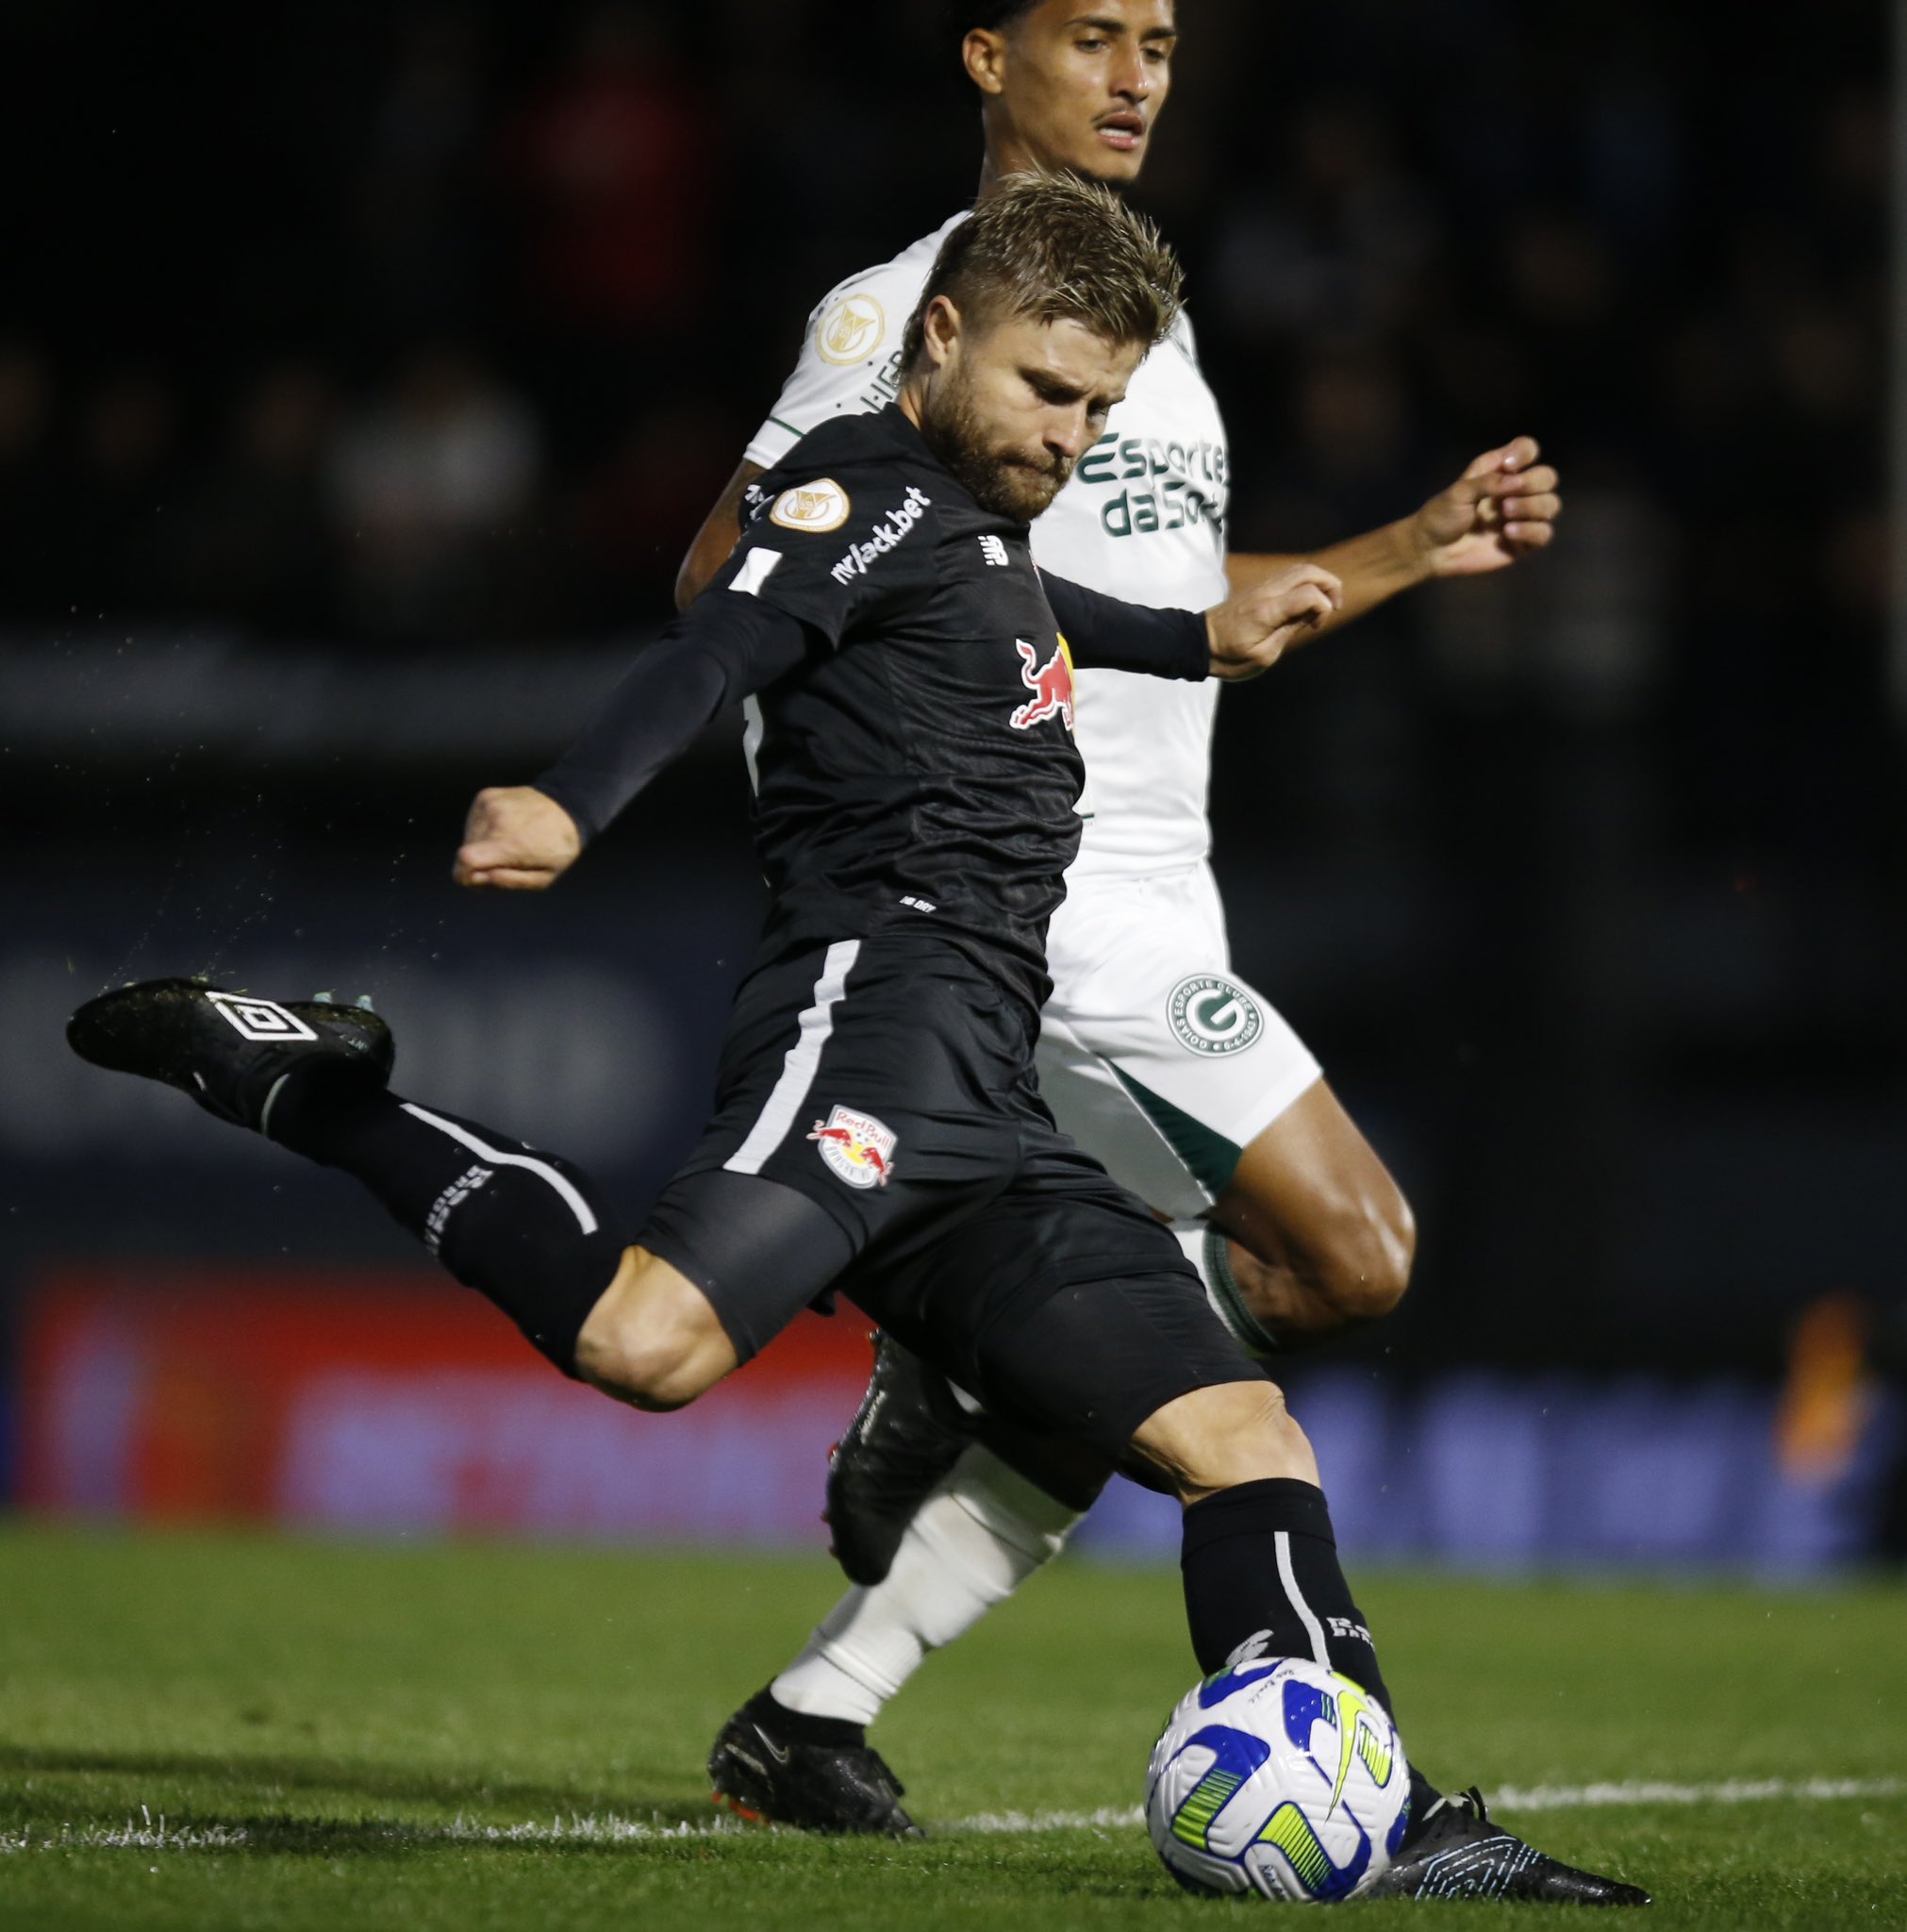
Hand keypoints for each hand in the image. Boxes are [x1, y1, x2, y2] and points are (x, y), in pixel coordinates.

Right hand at [453, 786, 581, 890]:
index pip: (467, 860)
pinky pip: (473, 821)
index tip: (479, 879)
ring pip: (469, 837)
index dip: (465, 876)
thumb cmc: (557, 848)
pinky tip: (506, 827)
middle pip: (467, 852)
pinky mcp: (486, 796)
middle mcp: (497, 820)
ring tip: (509, 842)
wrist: (568, 807)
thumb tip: (479, 877)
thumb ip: (510, 881)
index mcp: (511, 843)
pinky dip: (484, 829)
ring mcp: (490, 804)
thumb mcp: (544, 877)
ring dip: (482, 845)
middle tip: (506, 861)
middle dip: (480, 863)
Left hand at [1204, 563, 1343, 681]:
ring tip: (1321, 607)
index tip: (1315, 628)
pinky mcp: (1258, 588)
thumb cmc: (1228, 657)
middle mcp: (1267, 592)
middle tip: (1334, 608)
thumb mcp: (1263, 657)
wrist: (1198, 643)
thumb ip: (1288, 633)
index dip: (1324, 608)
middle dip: (1331, 585)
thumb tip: (1309, 615)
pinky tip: (1305, 604)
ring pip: (1300, 569)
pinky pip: (1289, 576)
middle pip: (1309, 571)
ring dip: (1319, 582)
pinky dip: (1305, 584)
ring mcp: (1262, 587)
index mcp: (1268, 611)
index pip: (1309, 594)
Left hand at [1411, 435, 1560, 577]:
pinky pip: (1544, 534)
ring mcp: (1522, 517)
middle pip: (1547, 477)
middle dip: (1533, 483)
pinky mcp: (1523, 542)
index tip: (1508, 466)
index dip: (1525, 453)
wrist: (1430, 551)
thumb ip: (1488, 481)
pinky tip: (1508, 532)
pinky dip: (1531, 530)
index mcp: (1500, 471)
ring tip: (1506, 513)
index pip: (1528, 450)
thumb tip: (1517, 481)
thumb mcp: (1459, 492)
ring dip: (1532, 507)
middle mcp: (1516, 491)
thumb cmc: (1441, 516)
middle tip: (1506, 498)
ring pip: (1551, 505)